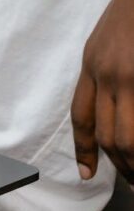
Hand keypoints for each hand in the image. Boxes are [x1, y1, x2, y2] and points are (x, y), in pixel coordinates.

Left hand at [71, 0, 133, 183]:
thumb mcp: (110, 37)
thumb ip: (107, 70)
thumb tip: (115, 108)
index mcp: (92, 61)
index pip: (82, 116)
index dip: (84, 149)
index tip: (87, 173)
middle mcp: (108, 72)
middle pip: (108, 136)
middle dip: (122, 165)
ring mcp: (132, 77)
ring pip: (129, 139)